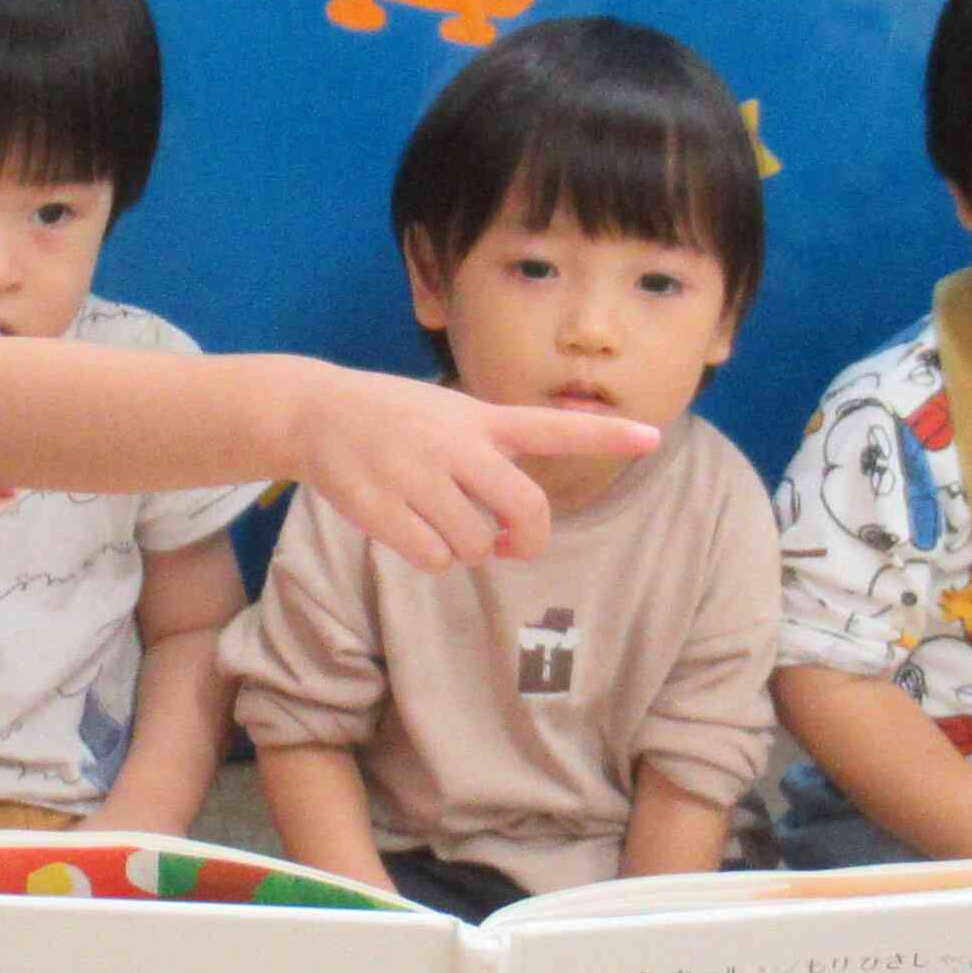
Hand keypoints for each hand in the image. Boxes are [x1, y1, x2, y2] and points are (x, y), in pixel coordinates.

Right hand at [294, 369, 656, 569]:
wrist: (317, 413)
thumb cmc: (397, 421)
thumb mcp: (450, 414)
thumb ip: (492, 454)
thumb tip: (517, 531)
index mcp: (479, 419)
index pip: (552, 426)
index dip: (605, 436)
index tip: (654, 436)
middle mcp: (455, 444)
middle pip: (525, 508)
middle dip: (528, 540)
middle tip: (513, 545)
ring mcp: (417, 475)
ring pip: (476, 544)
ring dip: (469, 548)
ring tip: (439, 520)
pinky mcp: (383, 506)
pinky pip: (435, 559)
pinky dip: (433, 558)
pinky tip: (413, 531)